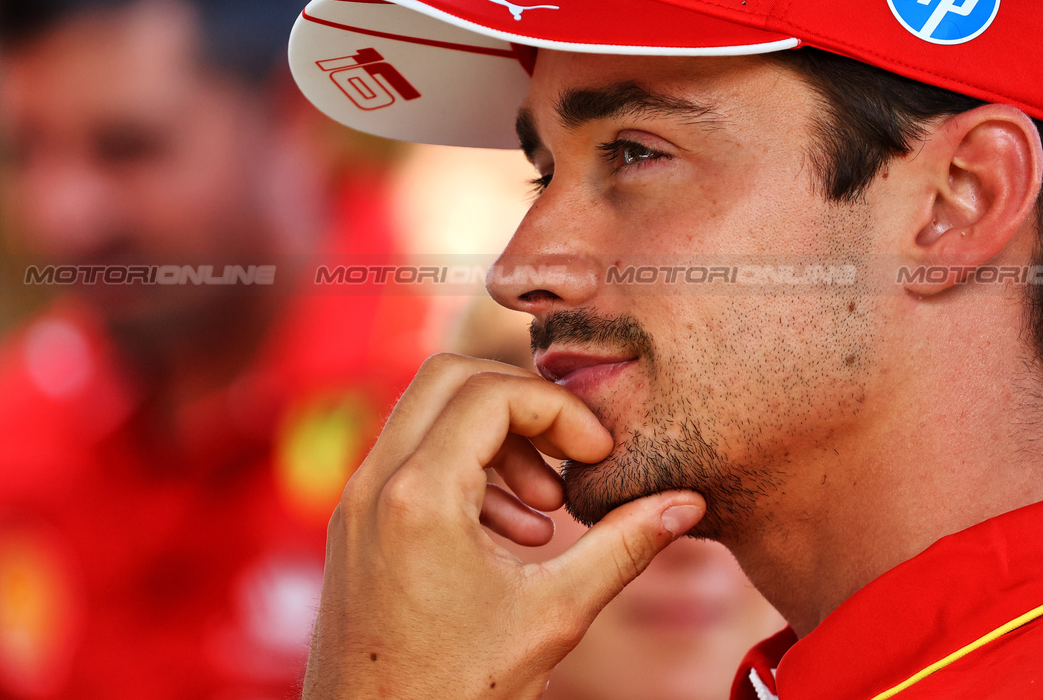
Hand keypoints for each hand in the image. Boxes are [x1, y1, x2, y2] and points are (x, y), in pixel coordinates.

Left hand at [301, 353, 706, 698]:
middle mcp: (375, 484)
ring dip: (494, 439)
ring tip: (544, 508)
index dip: (559, 410)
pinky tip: (510, 532)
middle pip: (450, 375)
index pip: (492, 392)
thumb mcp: (555, 615)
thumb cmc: (456, 692)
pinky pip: (410, 458)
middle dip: (522, 405)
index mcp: (420, 497)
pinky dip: (463, 468)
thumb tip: (687, 504)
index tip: (596, 455)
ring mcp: (356, 502)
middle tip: (568, 456)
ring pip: (426, 413)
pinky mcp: (355, 523)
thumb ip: (622, 546)